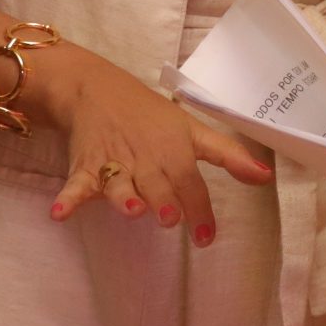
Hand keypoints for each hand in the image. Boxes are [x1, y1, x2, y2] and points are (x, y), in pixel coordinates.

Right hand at [43, 49, 271, 245]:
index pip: (191, 182)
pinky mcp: (85, 165)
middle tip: (170, 218)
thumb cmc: (151, 115)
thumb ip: (227, 155)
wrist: (97, 87)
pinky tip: (60, 214)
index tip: (206, 238)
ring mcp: (113, 162)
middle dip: (164, 200)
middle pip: (156, 184)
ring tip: (132, 210)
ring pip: (119, 183)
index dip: (200, 209)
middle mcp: (145, 158)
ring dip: (125, 196)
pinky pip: (75, 183)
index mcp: (173, 150)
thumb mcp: (192, 129)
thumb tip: (266, 177)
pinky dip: (68, 198)